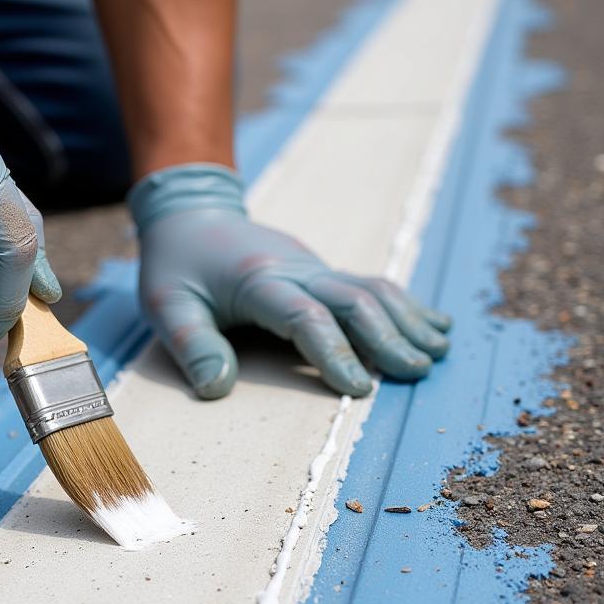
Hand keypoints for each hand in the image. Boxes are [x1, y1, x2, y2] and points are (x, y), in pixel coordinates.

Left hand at [129, 164, 450, 399]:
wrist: (191, 214)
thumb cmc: (175, 267)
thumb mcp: (165, 305)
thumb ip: (191, 345)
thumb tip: (217, 389)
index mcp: (257, 279)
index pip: (303, 315)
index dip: (333, 350)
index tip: (358, 388)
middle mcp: (295, 269)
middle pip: (352, 298)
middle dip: (387, 337)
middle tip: (415, 373)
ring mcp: (313, 267)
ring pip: (371, 288)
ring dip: (407, 319)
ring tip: (438, 353)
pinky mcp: (320, 271)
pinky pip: (369, 285)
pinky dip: (405, 306)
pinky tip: (434, 326)